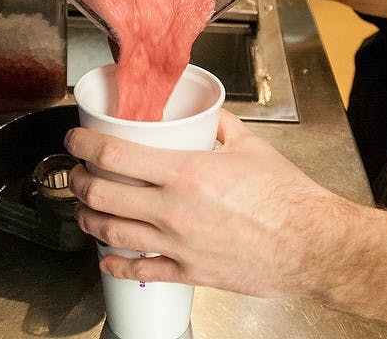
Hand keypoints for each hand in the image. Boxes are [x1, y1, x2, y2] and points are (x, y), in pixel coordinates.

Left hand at [64, 110, 351, 298]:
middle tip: (76, 172)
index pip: (115, 154)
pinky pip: (140, 271)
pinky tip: (108, 259)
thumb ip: (221, 126)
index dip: (84, 144)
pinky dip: (116, 265)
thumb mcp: (251, 147)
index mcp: (186, 172)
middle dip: (78, 180)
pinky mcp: (188, 272)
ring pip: (111, 233)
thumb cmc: (288, 199)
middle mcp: (173, 209)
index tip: (75, 138)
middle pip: (101, 194)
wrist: (312, 245)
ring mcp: (177, 245)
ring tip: (84, 209)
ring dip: (87, 219)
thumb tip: (205, 114)